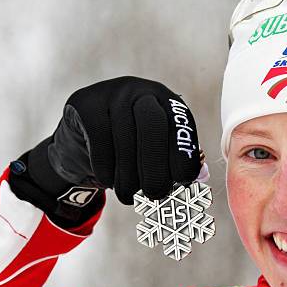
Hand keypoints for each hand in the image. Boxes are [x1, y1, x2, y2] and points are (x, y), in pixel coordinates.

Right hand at [44, 76, 201, 203]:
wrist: (84, 134)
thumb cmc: (132, 146)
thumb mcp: (158, 148)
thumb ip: (179, 160)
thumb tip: (202, 176)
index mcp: (167, 100)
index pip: (181, 123)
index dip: (184, 153)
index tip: (183, 180)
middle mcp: (141, 90)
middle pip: (153, 125)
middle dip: (156, 166)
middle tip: (156, 194)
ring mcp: (111, 94)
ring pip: (124, 140)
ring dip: (128, 177)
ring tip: (130, 196)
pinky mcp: (85, 104)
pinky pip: (99, 144)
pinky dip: (107, 171)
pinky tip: (109, 181)